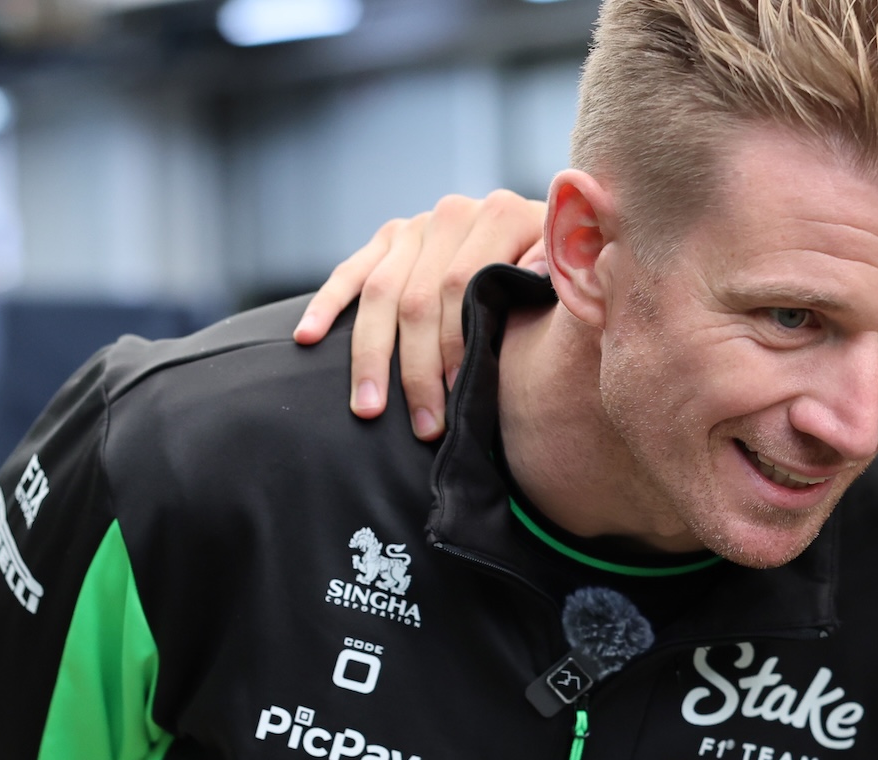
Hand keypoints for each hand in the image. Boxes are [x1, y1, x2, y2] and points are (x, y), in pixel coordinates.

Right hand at [293, 190, 547, 440]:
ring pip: (381, 293)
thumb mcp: (571, 279)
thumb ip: (557, 280)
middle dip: (418, 368)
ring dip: (372, 356)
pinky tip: (307, 338)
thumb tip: (540, 277)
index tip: (460, 400)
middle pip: (419, 297)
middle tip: (423, 427)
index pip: (462, 286)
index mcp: (504, 214)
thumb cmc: (563, 285)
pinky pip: (351, 273)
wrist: (551, 248)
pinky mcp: (389, 237)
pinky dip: (328, 306)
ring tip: (368, 408)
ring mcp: (418, 226)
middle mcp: (455, 213)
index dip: (456, 346)